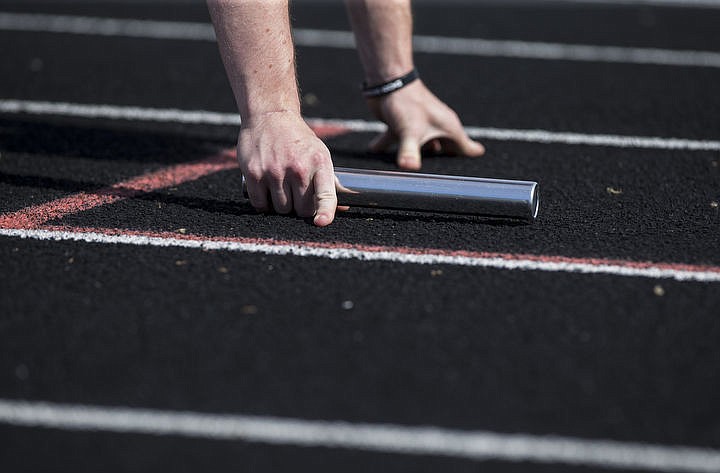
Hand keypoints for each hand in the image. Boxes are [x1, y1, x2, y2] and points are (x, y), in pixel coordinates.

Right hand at [238, 111, 337, 225]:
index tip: (321, 222)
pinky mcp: (254, 173)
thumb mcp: (320, 155)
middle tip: (295, 194)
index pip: (325, 195)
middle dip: (299, 207)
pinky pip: (260, 204)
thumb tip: (345, 207)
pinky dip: (263, 204)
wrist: (270, 116)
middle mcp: (298, 168)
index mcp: (319, 163)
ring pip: (281, 209)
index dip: (325, 212)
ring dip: (281, 206)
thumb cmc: (298, 141)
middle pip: (301, 210)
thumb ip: (329, 182)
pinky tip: (266, 193)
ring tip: (280, 189)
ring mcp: (275, 171)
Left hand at [366, 80, 484, 169]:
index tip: (472, 173)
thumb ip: (410, 151)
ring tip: (412, 177)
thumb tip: (409, 167)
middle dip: (443, 165)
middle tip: (442, 180)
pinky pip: (401, 143)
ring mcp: (420, 126)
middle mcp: (436, 127)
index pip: (465, 148)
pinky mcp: (403, 126)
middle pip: (445, 151)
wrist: (387, 79)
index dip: (470, 158)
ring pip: (422, 148)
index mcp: (447, 128)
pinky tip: (381, 161)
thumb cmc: (406, 102)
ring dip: (417, 159)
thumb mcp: (410, 130)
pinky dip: (393, 152)